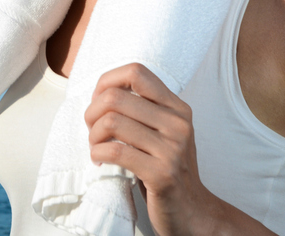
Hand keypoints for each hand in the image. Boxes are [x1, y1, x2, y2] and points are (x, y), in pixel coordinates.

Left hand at [85, 64, 223, 235]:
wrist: (192, 211)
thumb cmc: (166, 168)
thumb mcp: (163, 131)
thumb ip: (143, 109)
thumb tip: (101, 91)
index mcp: (177, 107)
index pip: (135, 72)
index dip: (107, 81)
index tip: (98, 102)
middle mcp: (178, 123)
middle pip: (115, 97)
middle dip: (92, 113)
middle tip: (92, 131)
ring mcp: (172, 149)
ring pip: (111, 122)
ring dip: (93, 136)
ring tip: (96, 147)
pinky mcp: (162, 174)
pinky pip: (115, 151)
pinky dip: (98, 153)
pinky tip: (99, 159)